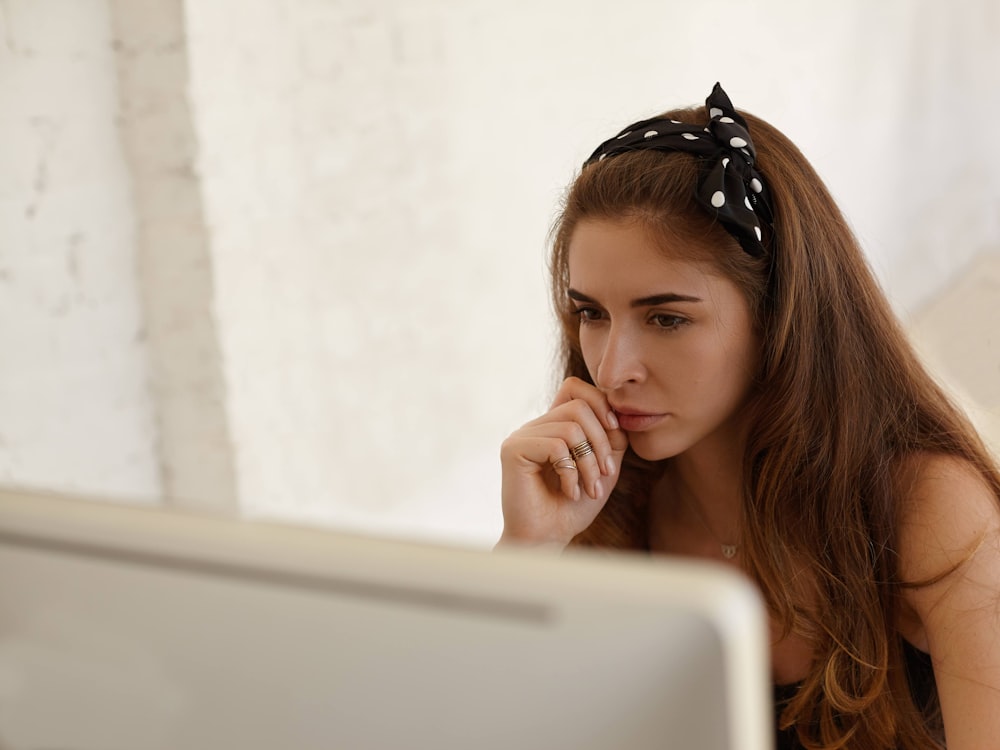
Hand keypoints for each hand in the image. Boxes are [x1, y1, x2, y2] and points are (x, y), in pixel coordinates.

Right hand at [498, 377, 628, 548]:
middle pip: (579, 405)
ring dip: (589, 462)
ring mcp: (522, 436)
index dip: (600, 402)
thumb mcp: (602, 467)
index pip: (574, 387)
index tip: (615, 430)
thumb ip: (610, 438)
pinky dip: (571, 472)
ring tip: (589, 488)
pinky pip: (556, 446)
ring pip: (571, 427)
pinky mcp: (513, 450)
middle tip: (605, 474)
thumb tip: (615, 413)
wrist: (548, 538)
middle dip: (601, 441)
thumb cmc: (574, 506)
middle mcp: (535, 426)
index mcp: (553, 425)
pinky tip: (569, 493)